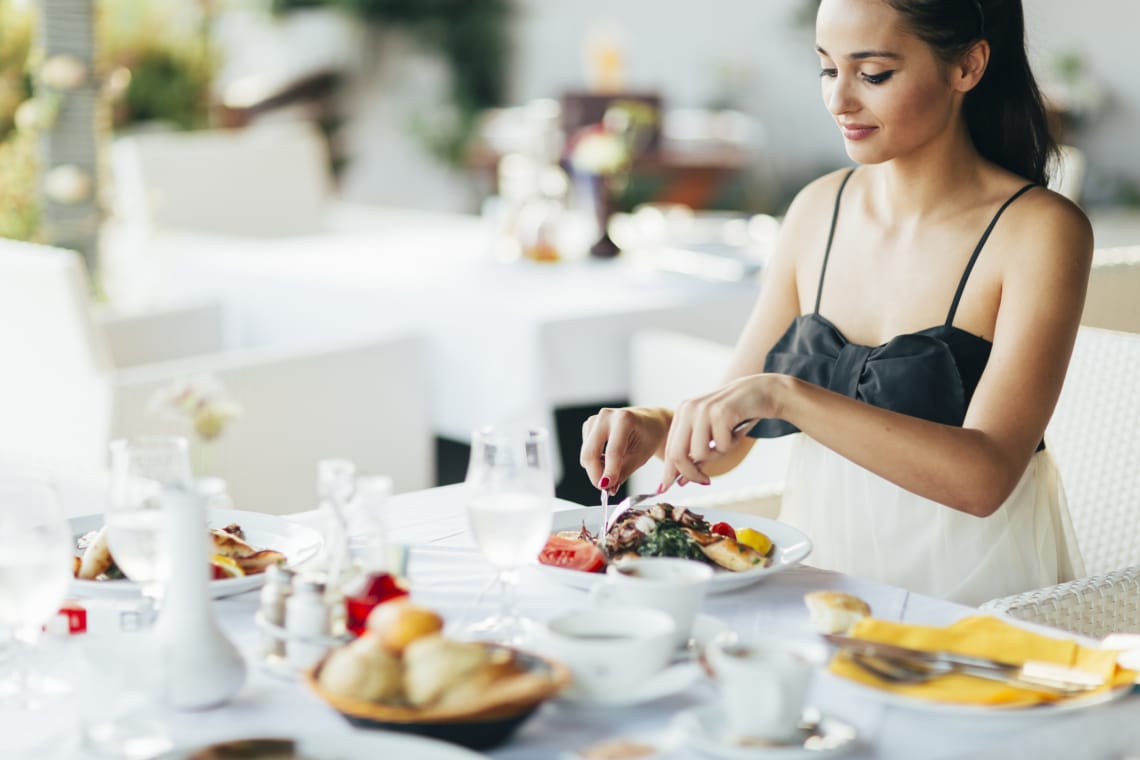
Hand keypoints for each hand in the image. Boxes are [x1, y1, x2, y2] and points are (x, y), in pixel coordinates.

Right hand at [580, 407, 670, 495]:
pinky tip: (607, 459)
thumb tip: (607, 488)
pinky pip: (585, 450)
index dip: (608, 473)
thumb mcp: (640, 457)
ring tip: (613, 470)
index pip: (612, 452)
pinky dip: (595, 461)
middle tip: (606, 488)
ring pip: (586, 454)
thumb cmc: (648, 437)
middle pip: (590, 453)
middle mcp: (606, 416)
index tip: (607, 489)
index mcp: (624, 420)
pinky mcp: (589, 425)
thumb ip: (623, 473)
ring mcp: (595, 419)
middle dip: (596, 474)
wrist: (648, 422)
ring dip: (596, 468)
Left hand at [660, 374, 780, 489]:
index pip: (670, 448)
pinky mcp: (720, 413)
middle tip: (706, 482)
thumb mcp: (712, 433)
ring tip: (730, 440)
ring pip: (701, 453)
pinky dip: (734, 444)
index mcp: (683, 412)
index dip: (670, 471)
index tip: (666, 488)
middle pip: (678, 454)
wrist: (763, 391)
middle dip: (691, 474)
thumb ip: (695, 454)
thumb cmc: (737, 416)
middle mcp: (688, 408)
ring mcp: (703, 410)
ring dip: (720, 454)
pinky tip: (739, 429)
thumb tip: (680, 481)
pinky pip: (722, 446)